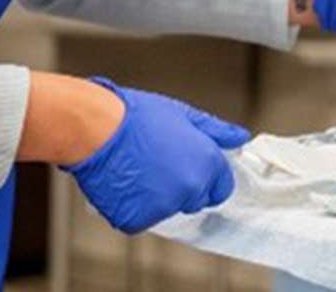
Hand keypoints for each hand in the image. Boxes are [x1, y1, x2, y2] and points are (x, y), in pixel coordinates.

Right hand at [63, 78, 249, 234]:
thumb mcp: (183, 115)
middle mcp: (190, 189)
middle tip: (156, 163)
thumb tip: (240, 138)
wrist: (95, 128)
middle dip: (180, 187)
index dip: (206, 178)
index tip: (187, 167)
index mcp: (207, 163)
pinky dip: (131, 208)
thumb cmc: (135, 116)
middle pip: (194, 200)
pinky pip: (140, 220)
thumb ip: (215, 131)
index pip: (221, 188)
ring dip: (154, 198)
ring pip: (166, 210)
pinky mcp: (137, 220)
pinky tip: (124, 183)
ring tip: (137, 169)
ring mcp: (164, 207)